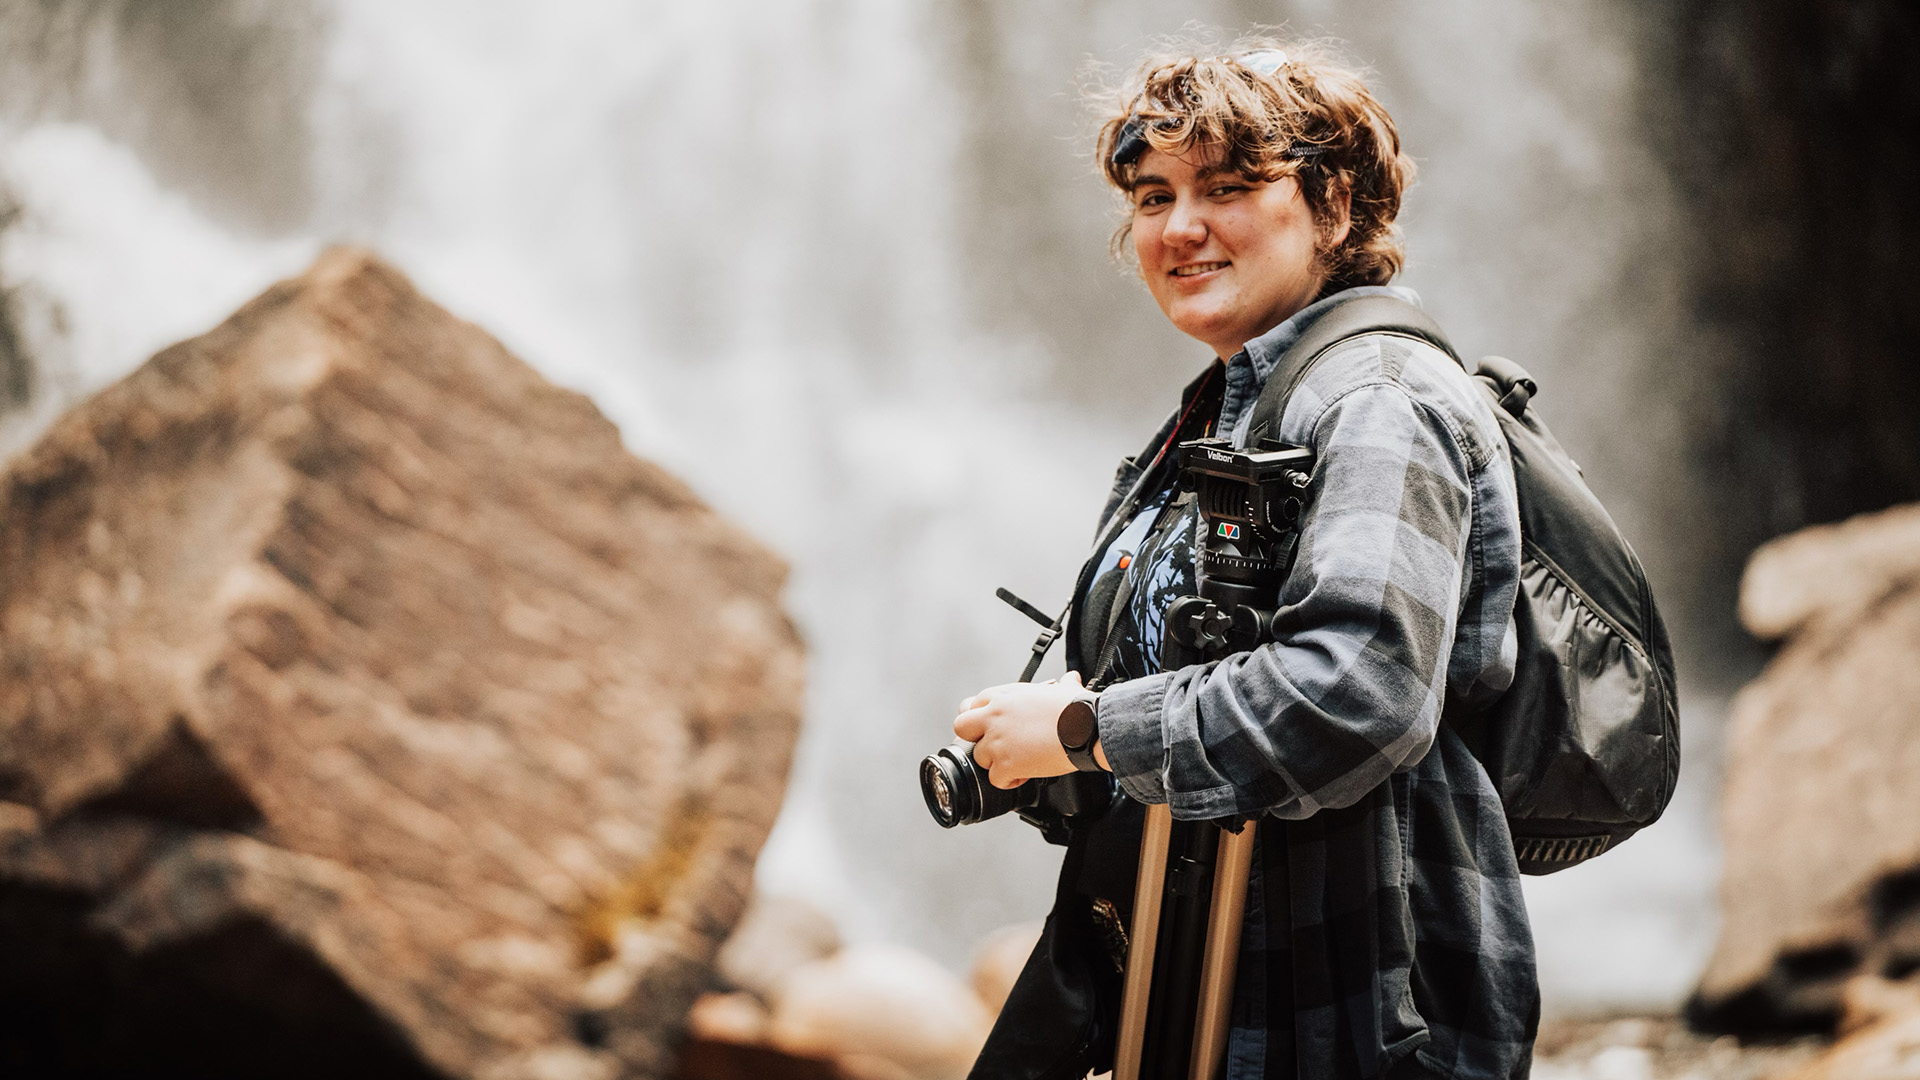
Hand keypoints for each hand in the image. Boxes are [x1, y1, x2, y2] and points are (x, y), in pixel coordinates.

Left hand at [954, 672, 1096, 789]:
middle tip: (994, 745)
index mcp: (1004, 695)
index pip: (971, 705)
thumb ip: (1062, 684)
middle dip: (975, 738)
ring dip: (997, 762)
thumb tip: (1071, 679)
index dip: (980, 718)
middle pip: (962, 728)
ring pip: (980, 757)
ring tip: (1018, 761)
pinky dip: (1009, 781)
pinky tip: (1023, 775)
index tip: (991, 726)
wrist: (1087, 727)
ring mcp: (997, 741)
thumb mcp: (1065, 689)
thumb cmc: (1077, 708)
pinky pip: (995, 779)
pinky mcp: (1006, 764)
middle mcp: (994, 716)